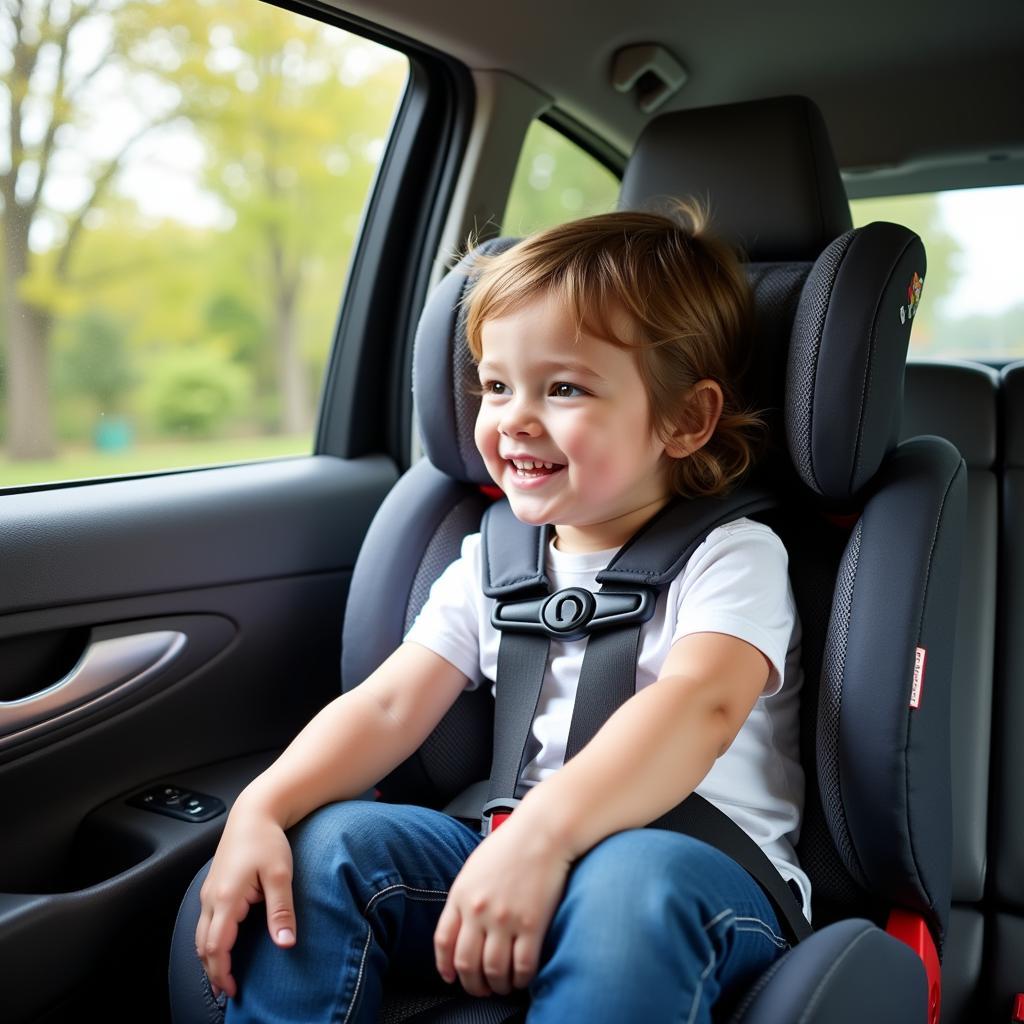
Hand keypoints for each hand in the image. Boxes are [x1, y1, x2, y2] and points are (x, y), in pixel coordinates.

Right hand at [195, 799, 296, 998]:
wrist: (255, 812)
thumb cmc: (267, 839)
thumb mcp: (280, 874)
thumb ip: (281, 911)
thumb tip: (285, 944)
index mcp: (226, 898)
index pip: (217, 947)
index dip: (223, 972)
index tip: (233, 989)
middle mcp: (211, 897)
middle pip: (203, 945)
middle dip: (213, 971)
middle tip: (227, 990)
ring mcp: (210, 891)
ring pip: (201, 934)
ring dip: (209, 957)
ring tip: (223, 975)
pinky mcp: (214, 886)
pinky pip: (205, 921)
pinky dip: (209, 941)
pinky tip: (221, 945)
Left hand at [433, 813, 571, 996]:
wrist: (543, 831)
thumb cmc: (512, 843)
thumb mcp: (475, 867)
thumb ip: (466, 896)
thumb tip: (464, 923)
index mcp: (461, 895)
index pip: (444, 942)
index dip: (445, 966)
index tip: (451, 977)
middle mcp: (479, 910)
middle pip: (466, 963)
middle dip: (472, 984)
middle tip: (481, 989)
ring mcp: (504, 919)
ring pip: (493, 971)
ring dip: (497, 986)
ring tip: (503, 986)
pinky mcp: (532, 925)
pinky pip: (522, 966)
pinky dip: (521, 979)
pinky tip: (523, 978)